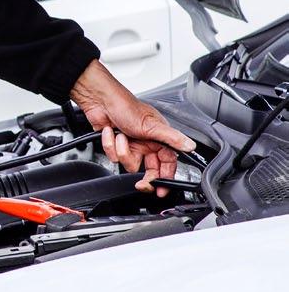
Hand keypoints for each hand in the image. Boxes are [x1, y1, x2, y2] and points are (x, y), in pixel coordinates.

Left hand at [70, 59, 195, 195]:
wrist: (100, 101)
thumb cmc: (125, 106)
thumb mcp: (151, 125)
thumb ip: (172, 138)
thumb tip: (190, 146)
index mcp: (160, 138)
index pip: (168, 164)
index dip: (166, 178)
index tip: (161, 190)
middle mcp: (147, 143)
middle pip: (150, 169)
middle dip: (144, 176)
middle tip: (141, 184)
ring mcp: (131, 145)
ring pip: (130, 164)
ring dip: (122, 151)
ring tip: (121, 136)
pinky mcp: (116, 145)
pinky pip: (114, 156)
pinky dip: (110, 145)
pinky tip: (110, 132)